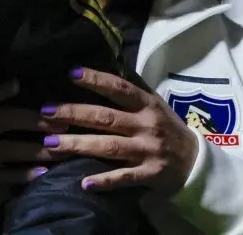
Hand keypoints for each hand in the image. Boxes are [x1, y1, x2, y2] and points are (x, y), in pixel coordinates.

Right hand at [0, 79, 66, 185]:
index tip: (41, 100)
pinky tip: (42, 174)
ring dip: (38, 150)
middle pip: (9, 120)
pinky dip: (22, 174)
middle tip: (64, 125)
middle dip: (38, 122)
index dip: (10, 92)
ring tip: (61, 150)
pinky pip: (2, 175)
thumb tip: (16, 82)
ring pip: (12, 149)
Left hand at [39, 67, 198, 195]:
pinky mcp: (150, 175)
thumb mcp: (156, 103)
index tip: (70, 73)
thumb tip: (110, 59)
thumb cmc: (168, 128)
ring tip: (51, 143)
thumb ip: (133, 86)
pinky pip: (124, 178)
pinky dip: (104, 181)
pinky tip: (84, 183)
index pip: (119, 89)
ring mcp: (148, 151)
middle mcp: (146, 125)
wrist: (197, 164)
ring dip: (78, 144)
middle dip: (73, 113)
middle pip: (105, 118)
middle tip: (45, 111)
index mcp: (147, 105)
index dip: (96, 80)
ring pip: (109, 147)